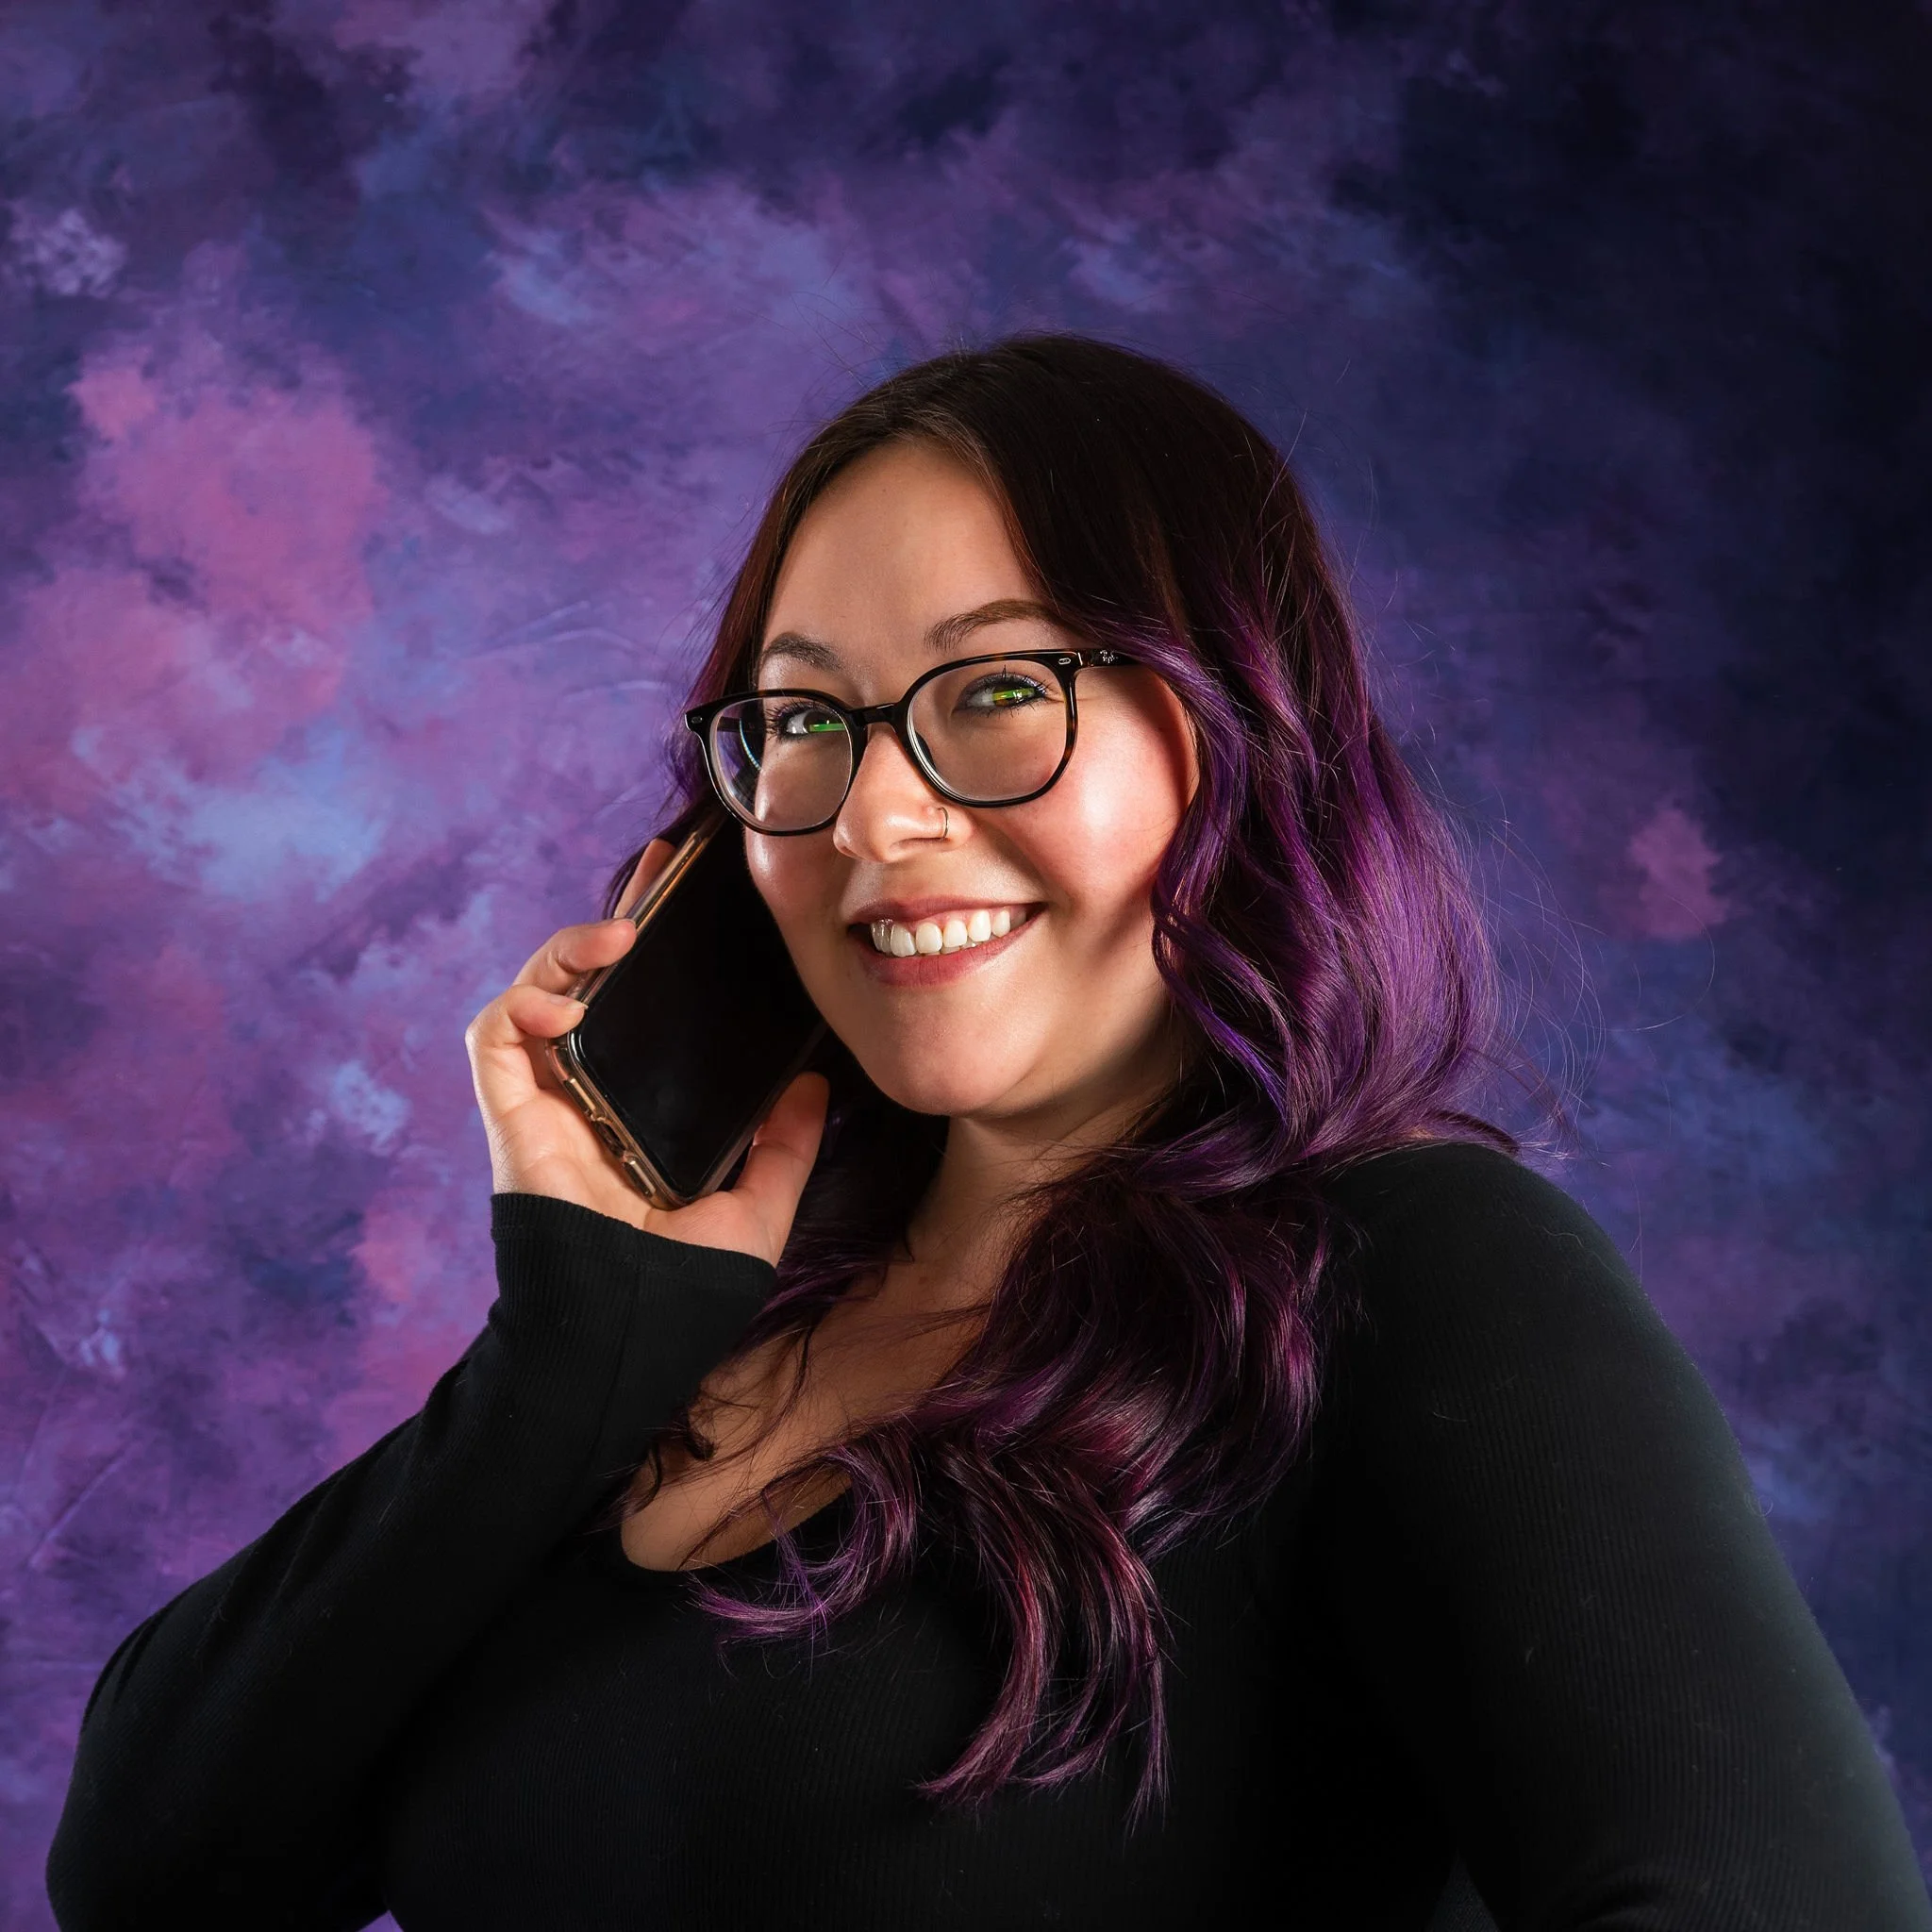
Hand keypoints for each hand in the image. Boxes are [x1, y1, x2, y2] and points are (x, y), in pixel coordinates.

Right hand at [463, 839, 827, 1264]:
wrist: (629, 1341)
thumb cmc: (683, 1291)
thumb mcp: (758, 1209)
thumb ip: (786, 1147)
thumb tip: (817, 1083)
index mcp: (640, 1107)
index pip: (642, 1007)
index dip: (656, 946)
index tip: (688, 893)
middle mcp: (589, 1096)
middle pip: (589, 986)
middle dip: (616, 916)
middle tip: (658, 868)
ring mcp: (547, 1104)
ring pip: (534, 996)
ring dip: (565, 954)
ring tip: (618, 937)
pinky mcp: (512, 1119)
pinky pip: (493, 1040)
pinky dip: (520, 1008)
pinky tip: (562, 1005)